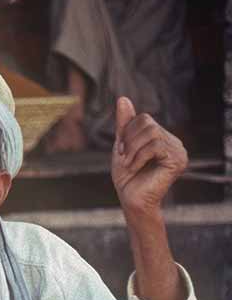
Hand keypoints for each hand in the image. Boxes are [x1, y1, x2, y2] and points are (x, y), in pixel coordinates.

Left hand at [111, 97, 186, 215]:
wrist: (132, 200)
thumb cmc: (127, 177)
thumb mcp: (122, 145)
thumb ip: (125, 123)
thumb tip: (123, 98)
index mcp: (163, 138)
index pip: (144, 118)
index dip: (127, 132)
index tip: (121, 151)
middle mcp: (174, 142)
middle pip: (148, 124)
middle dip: (129, 141)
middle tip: (124, 158)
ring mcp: (178, 151)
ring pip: (151, 134)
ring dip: (132, 150)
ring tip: (128, 164)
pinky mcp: (178, 160)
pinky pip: (155, 146)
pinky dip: (138, 157)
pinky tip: (134, 168)